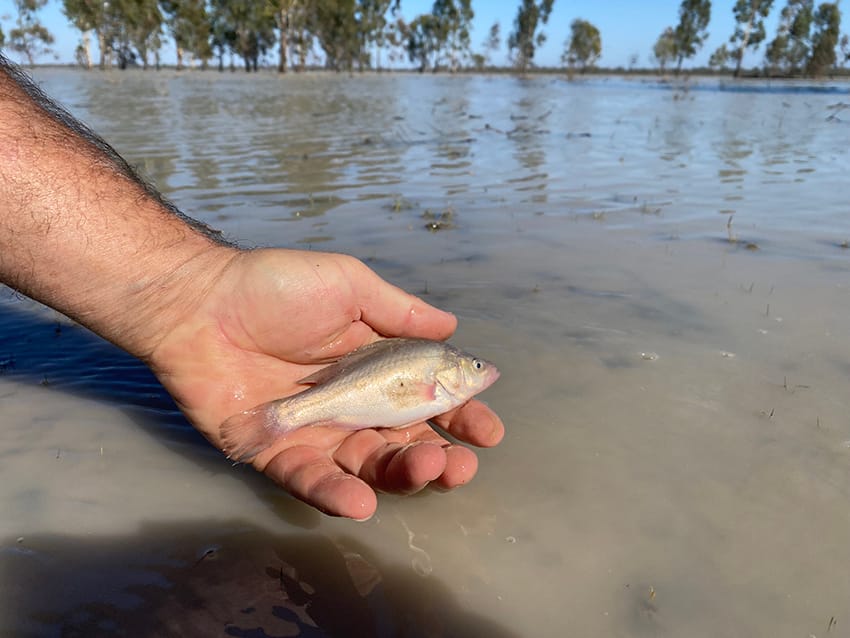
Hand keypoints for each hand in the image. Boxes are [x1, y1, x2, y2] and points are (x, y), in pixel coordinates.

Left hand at [147, 248, 503, 519]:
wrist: (199, 302)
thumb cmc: (275, 288)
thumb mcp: (348, 286)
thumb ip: (398, 312)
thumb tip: (453, 327)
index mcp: (376, 367)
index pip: (428, 398)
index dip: (460, 415)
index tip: (487, 430)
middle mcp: (353, 405)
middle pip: (404, 442)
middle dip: (438, 457)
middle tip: (459, 464)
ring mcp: (317, 432)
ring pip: (367, 466)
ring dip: (400, 475)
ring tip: (426, 470)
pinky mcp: (278, 453)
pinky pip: (310, 480)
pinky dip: (335, 493)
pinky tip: (363, 500)